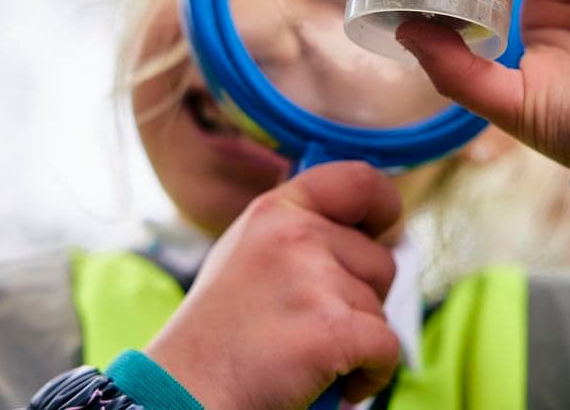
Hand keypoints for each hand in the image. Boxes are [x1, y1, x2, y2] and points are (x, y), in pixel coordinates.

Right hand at [144, 161, 400, 408]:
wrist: (182, 395)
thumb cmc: (216, 337)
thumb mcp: (246, 254)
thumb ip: (298, 232)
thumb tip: (370, 230)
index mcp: (274, 210)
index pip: (357, 181)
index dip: (384, 205)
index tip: (385, 228)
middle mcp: (295, 234)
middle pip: (380, 261)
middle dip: (362, 300)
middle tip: (312, 325)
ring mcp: (313, 279)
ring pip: (381, 309)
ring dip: (360, 340)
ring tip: (310, 356)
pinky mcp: (331, 329)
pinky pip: (388, 348)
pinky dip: (371, 374)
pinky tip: (338, 384)